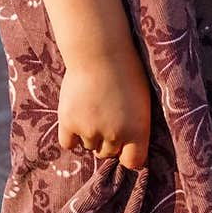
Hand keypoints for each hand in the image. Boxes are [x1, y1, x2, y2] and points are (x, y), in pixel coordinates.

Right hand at [57, 40, 151, 171]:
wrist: (99, 50)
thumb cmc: (126, 69)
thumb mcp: (142, 99)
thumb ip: (136, 126)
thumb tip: (126, 146)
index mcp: (138, 130)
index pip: (133, 162)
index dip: (128, 154)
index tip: (126, 146)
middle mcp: (115, 135)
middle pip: (108, 153)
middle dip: (108, 140)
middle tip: (106, 117)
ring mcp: (90, 130)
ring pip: (89, 145)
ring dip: (90, 134)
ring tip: (92, 109)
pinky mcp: (68, 122)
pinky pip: (68, 143)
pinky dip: (72, 135)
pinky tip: (76, 118)